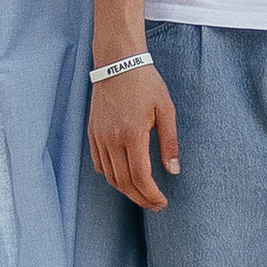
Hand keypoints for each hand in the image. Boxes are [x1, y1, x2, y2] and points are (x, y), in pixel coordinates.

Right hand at [88, 58, 179, 209]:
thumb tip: (173, 171)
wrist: (117, 62)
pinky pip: (99, 164)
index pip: (140, 177)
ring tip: (141, 194)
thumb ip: (169, 142)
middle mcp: (112, 139)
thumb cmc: (145, 83)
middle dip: (140, 198)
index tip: (162, 202)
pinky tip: (123, 177)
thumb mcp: (166, 109)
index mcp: (132, 134)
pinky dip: (110, 176)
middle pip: (124, 182)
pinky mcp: (92, 133)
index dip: (151, 195)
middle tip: (155, 205)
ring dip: (126, 190)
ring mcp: (99, 137)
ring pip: (109, 176)